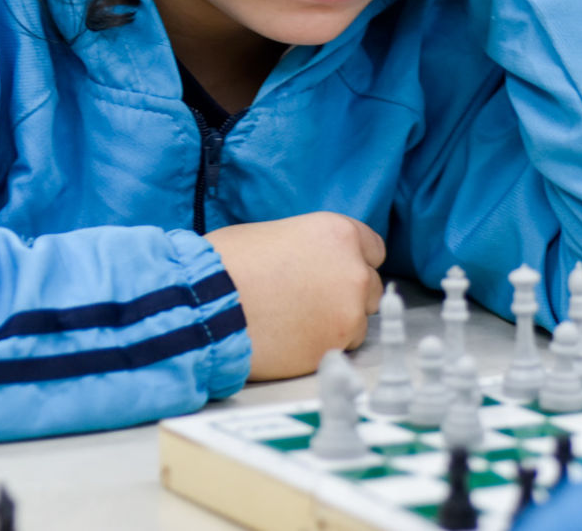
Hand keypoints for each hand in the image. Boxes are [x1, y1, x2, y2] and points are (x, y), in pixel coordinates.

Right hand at [204, 213, 385, 381]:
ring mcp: (347, 314)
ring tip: (296, 321)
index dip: (353, 260)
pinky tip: (291, 339)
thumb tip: (308, 260)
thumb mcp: (274, 234)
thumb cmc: (227, 264)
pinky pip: (339, 349)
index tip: (337, 271)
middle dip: (347, 294)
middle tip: (312, 300)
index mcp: (338, 234)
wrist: (207, 306)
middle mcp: (353, 272)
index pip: (374, 249)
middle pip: (370, 287)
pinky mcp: (333, 349)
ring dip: (336, 323)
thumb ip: (307, 247)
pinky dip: (322, 346)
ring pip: (357, 322)